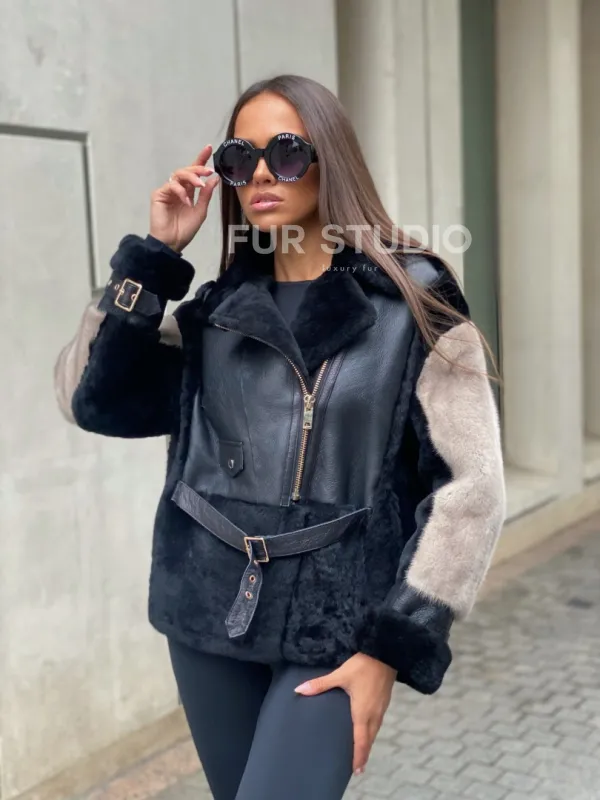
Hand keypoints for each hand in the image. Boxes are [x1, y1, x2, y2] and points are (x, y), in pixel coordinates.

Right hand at [150, 145, 219, 252]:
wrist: (172, 243)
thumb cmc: (185, 229)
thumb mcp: (200, 211)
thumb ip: (206, 195)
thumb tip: (214, 178)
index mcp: (188, 191)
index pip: (194, 172)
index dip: (201, 160)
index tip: (209, 148)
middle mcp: (178, 188)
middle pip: (187, 170)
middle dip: (198, 168)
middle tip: (208, 170)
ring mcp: (168, 190)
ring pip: (178, 174)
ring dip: (191, 177)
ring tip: (199, 185)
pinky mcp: (159, 194)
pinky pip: (171, 186)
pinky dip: (181, 191)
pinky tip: (186, 201)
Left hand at [294, 653, 396, 774]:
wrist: (385, 652)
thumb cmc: (363, 665)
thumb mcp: (340, 674)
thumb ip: (320, 684)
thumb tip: (299, 690)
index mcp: (363, 712)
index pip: (361, 740)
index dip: (358, 756)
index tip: (356, 770)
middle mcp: (374, 714)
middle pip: (369, 739)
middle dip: (363, 754)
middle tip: (358, 767)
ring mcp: (381, 708)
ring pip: (375, 731)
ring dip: (368, 743)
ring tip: (362, 752)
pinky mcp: (384, 700)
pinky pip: (378, 722)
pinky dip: (372, 731)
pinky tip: (368, 729)